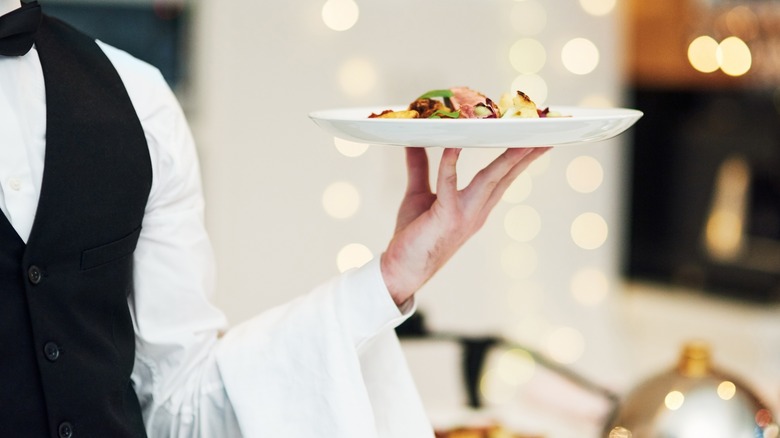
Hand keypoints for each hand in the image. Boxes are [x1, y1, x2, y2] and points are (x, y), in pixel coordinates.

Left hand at [380, 146, 550, 305]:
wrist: (401, 270)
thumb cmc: (412, 236)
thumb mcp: (418, 194)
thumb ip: (420, 166)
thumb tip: (415, 139)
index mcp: (475, 207)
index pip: (503, 178)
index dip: (520, 158)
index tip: (537, 139)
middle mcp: (476, 211)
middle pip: (507, 177)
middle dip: (527, 154)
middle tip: (545, 131)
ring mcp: (465, 215)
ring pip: (491, 179)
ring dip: (507, 158)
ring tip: (521, 138)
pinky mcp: (447, 217)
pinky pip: (449, 184)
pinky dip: (451, 162)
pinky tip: (454, 145)